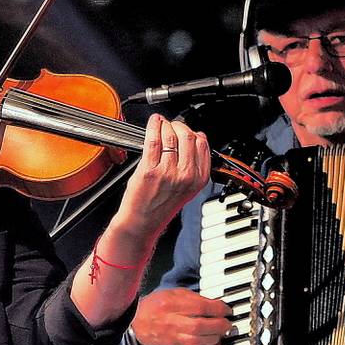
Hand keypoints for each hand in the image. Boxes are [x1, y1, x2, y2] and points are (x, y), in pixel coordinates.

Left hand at [113, 115, 210, 243]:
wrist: (142, 222)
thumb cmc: (161, 206)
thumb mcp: (187, 188)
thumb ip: (193, 166)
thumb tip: (194, 139)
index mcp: (198, 179)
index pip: (202, 145)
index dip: (193, 132)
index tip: (187, 130)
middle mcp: (186, 175)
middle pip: (188, 137)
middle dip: (179, 126)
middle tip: (172, 126)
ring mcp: (168, 172)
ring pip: (171, 137)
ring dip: (165, 126)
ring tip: (161, 124)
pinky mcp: (149, 170)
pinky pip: (154, 141)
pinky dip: (153, 127)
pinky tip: (153, 123)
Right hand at [130, 288, 233, 344]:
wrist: (138, 322)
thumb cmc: (157, 305)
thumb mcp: (174, 293)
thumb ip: (195, 298)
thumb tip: (217, 304)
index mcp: (171, 304)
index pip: (199, 307)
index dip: (217, 308)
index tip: (227, 309)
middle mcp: (172, 322)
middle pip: (199, 326)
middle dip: (219, 325)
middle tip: (227, 322)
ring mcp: (174, 337)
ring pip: (198, 342)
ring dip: (215, 338)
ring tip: (223, 332)